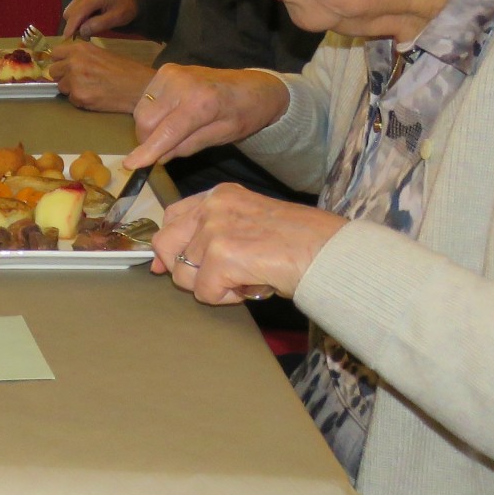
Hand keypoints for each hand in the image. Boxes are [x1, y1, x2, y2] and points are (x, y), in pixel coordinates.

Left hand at [43, 41, 154, 113]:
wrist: (140, 87)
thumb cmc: (125, 70)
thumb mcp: (101, 54)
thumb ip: (82, 56)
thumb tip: (66, 62)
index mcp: (80, 49)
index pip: (55, 54)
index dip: (60, 61)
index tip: (66, 66)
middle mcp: (74, 62)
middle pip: (54, 71)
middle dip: (64, 76)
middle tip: (79, 80)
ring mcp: (75, 80)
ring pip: (61, 87)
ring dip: (71, 89)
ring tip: (90, 89)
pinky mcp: (79, 96)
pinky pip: (71, 100)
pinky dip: (80, 100)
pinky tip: (95, 97)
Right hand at [62, 0, 137, 37]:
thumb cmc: (125, 9)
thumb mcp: (116, 19)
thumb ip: (98, 25)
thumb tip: (81, 32)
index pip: (78, 12)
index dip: (71, 26)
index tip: (67, 39)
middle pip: (70, 12)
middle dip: (74, 25)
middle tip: (85, 36)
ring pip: (69, 10)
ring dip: (75, 22)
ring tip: (88, 28)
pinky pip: (72, 8)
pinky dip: (77, 17)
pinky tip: (87, 20)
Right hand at [123, 64, 291, 170]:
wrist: (254, 86)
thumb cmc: (244, 114)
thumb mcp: (222, 137)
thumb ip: (188, 146)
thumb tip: (158, 157)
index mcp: (202, 102)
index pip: (166, 131)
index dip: (147, 150)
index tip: (130, 165)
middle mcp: (182, 83)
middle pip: (145, 120)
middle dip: (148, 140)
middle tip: (165, 150)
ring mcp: (171, 73)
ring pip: (142, 110)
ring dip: (149, 127)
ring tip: (171, 131)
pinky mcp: (165, 70)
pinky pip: (146, 99)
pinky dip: (152, 112)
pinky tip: (170, 115)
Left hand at [150, 184, 347, 303]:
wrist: (328, 251)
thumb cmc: (300, 241)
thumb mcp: (249, 224)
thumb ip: (212, 234)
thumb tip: (165, 263)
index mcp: (219, 195)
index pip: (172, 217)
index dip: (171, 246)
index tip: (177, 264)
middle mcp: (211, 207)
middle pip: (165, 245)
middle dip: (184, 270)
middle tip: (216, 278)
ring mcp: (214, 230)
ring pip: (185, 276)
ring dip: (214, 286)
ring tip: (247, 278)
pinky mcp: (220, 256)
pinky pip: (205, 293)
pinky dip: (227, 298)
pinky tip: (252, 286)